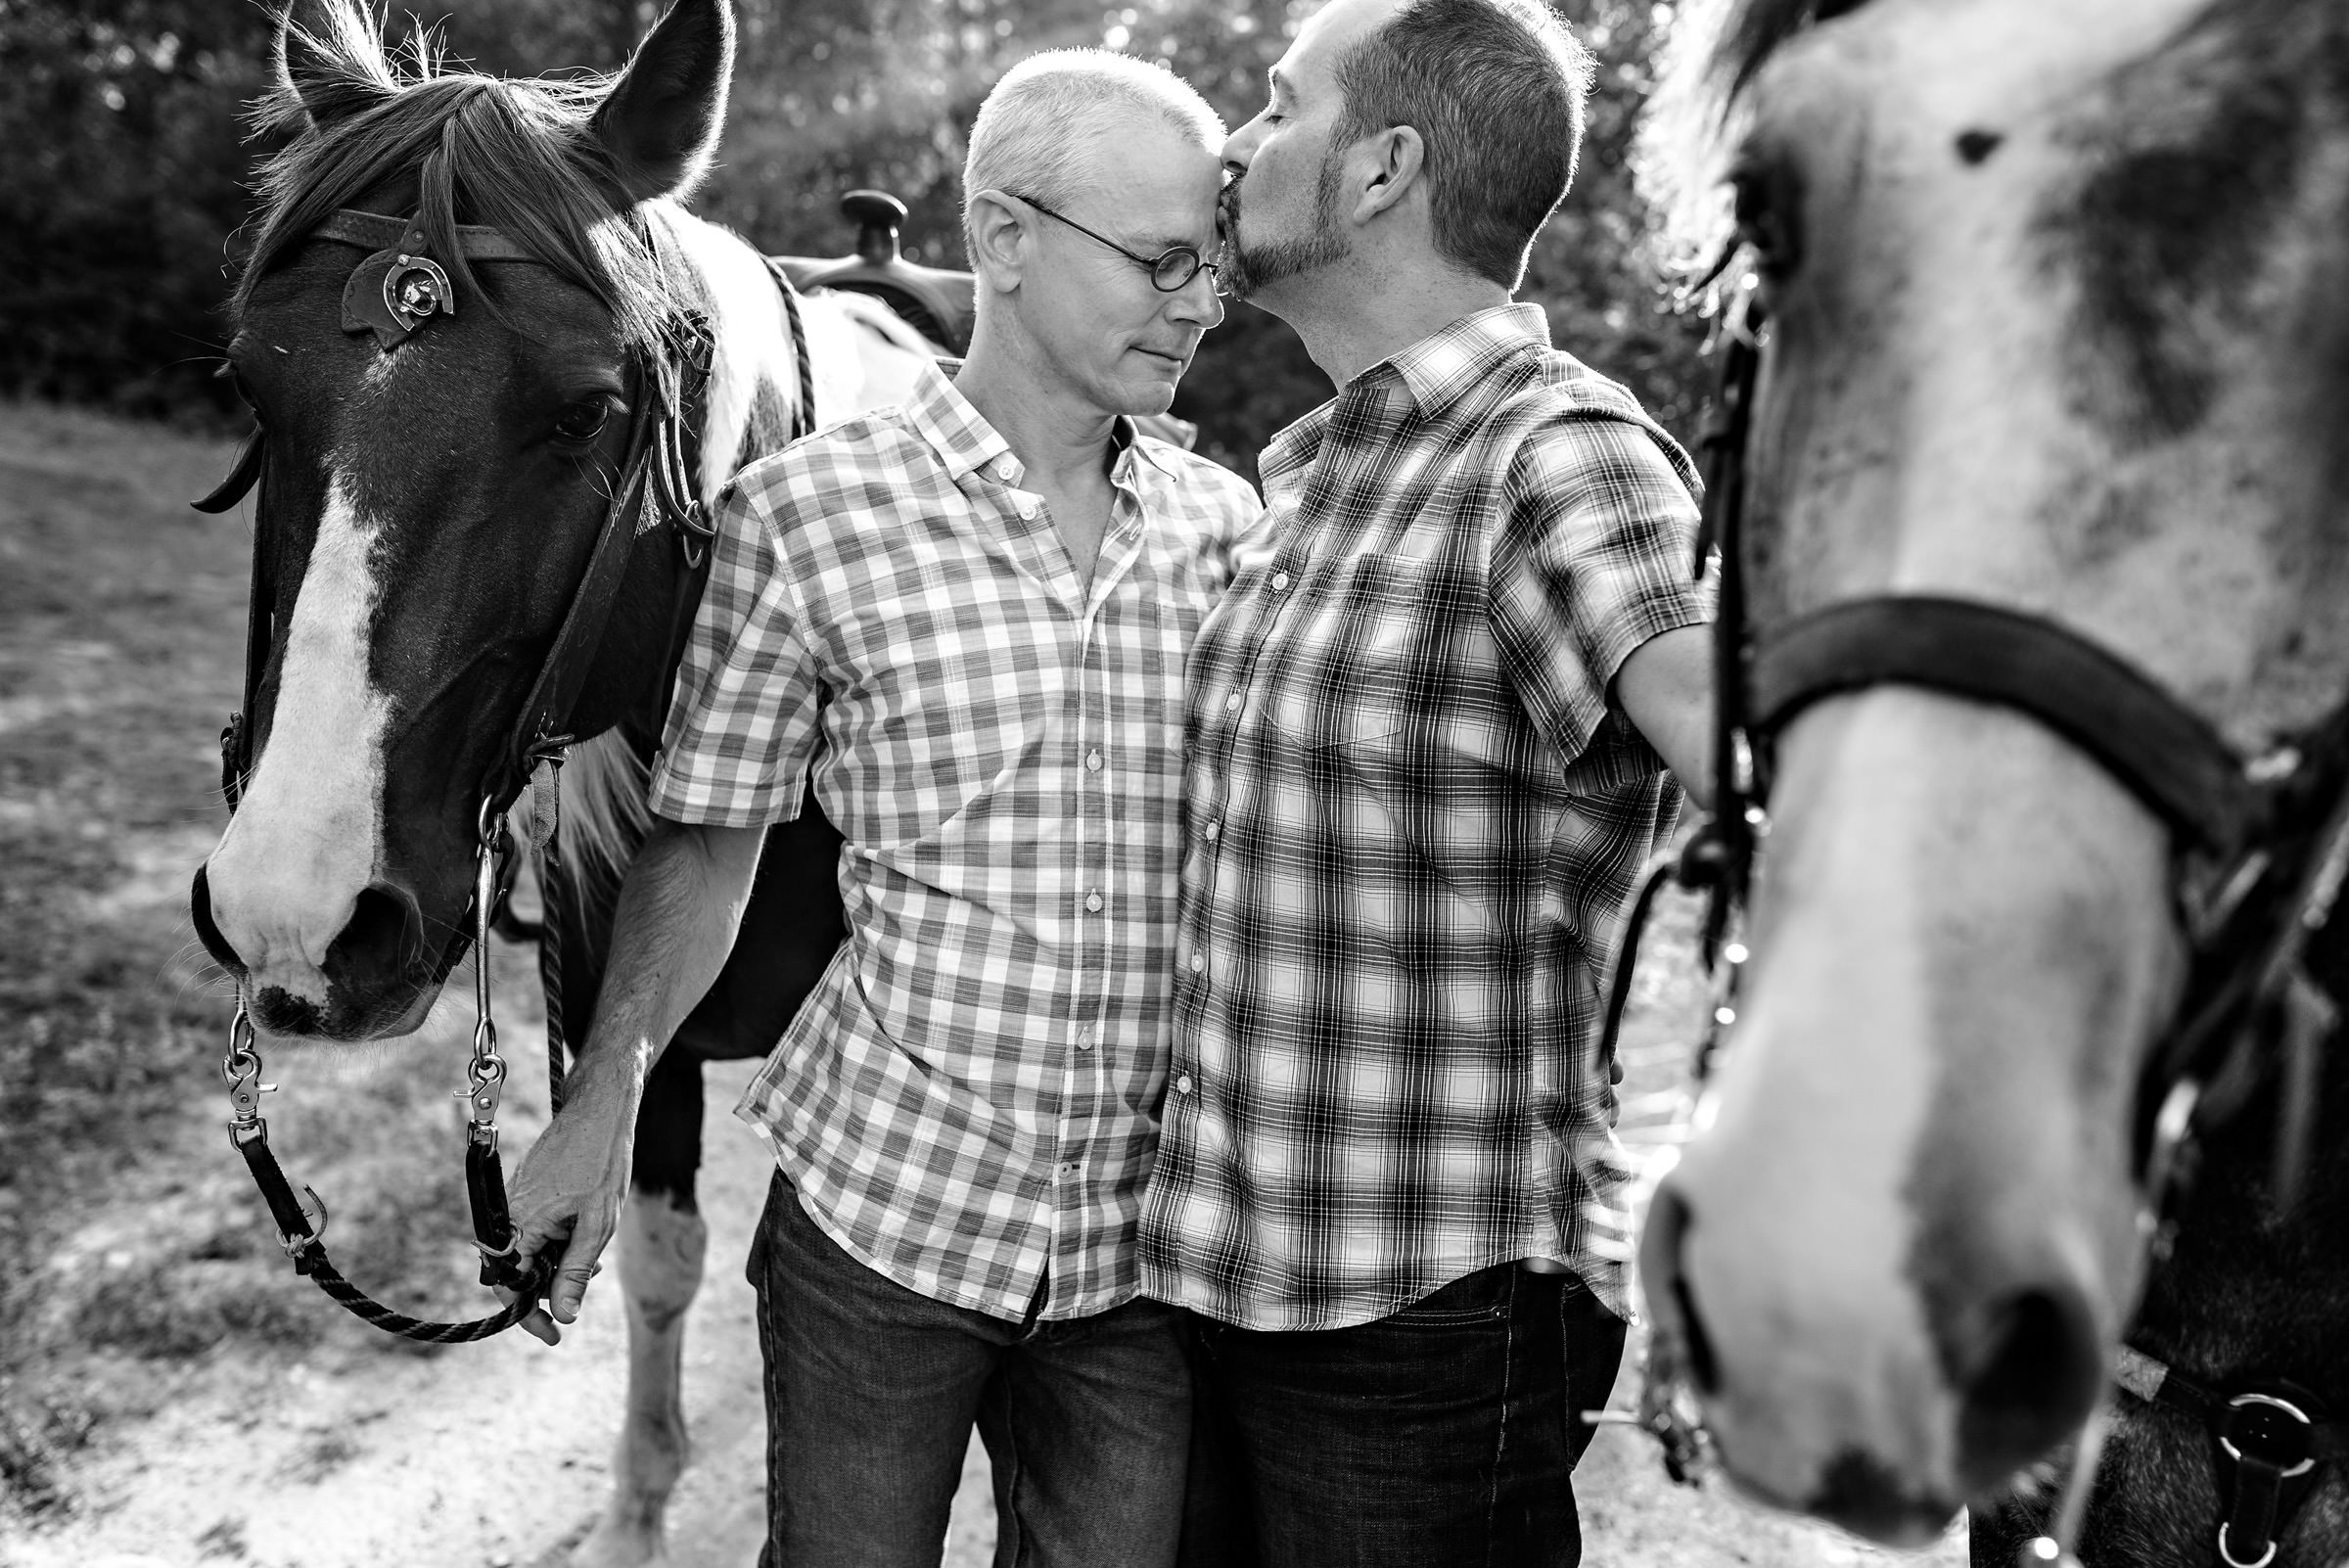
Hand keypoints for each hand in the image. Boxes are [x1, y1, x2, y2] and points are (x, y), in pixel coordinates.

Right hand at [498, 1083, 635, 1344]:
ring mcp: (515, 1201)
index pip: (510, 1286)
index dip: (528, 1315)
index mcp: (520, 1223)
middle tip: (582, 1293)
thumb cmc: (603, 1162)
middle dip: (547, 1289)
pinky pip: (532, 1231)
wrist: (601, 1110)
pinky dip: (555, 1244)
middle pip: (516, 1272)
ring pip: (527, 1252)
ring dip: (554, 1266)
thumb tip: (564, 1315)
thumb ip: (576, 1272)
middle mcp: (508, 1213)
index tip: (553, 1337)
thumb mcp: (598, 1225)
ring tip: (593, 1264)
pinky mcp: (525, 1192)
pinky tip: (582, 1238)